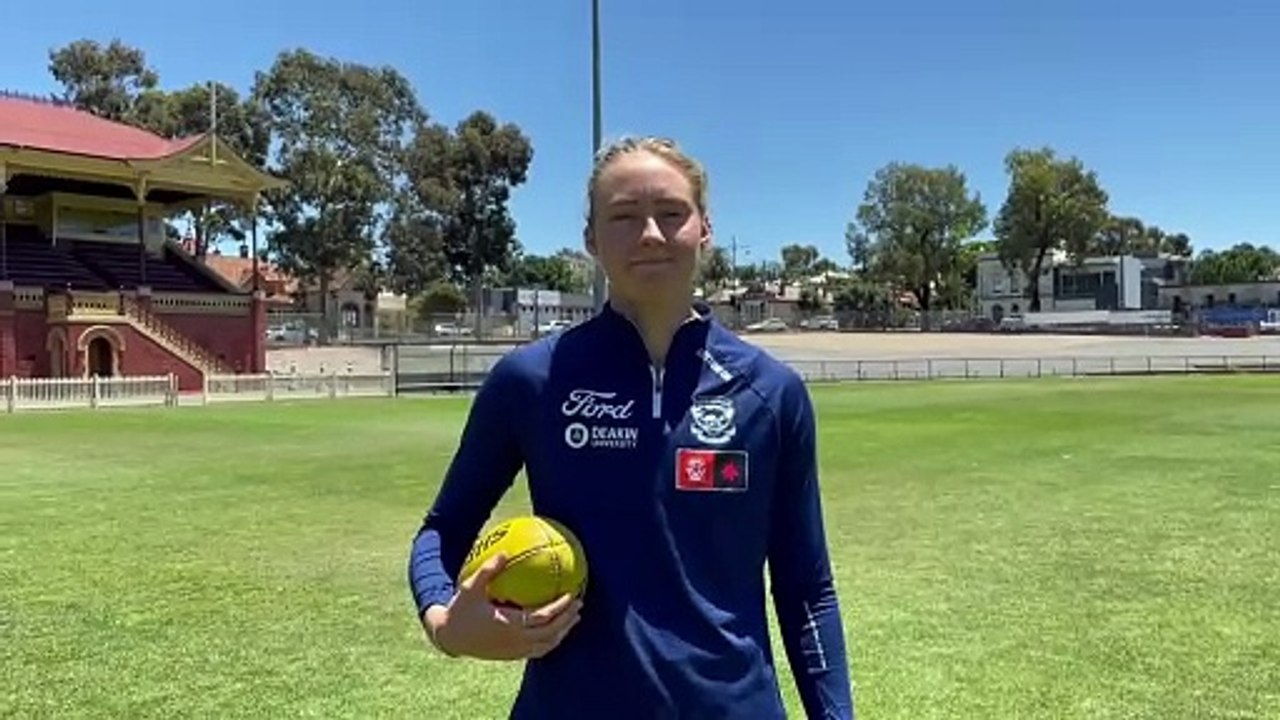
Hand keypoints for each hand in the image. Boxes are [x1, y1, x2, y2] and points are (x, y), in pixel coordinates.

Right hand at [424, 553, 582, 660]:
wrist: (449, 638)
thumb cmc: (460, 610)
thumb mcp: (470, 588)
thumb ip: (488, 571)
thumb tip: (504, 552)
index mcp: (508, 625)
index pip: (542, 617)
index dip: (559, 608)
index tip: (572, 595)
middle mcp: (515, 641)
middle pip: (550, 633)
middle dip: (567, 620)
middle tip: (580, 604)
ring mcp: (514, 651)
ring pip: (546, 645)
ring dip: (562, 632)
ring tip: (574, 619)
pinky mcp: (511, 656)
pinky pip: (537, 651)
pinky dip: (550, 641)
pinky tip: (555, 631)